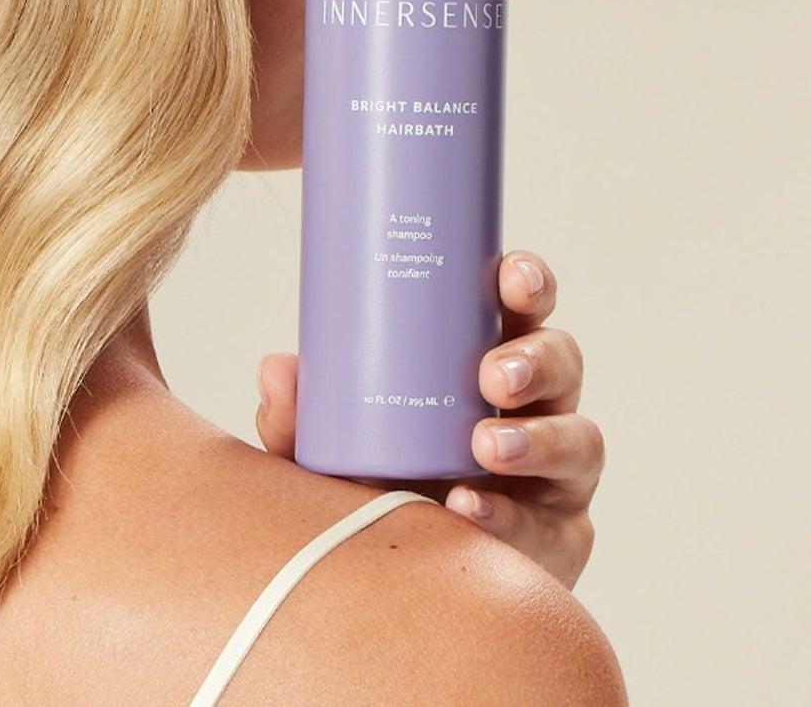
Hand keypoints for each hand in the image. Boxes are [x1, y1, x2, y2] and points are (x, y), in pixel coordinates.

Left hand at [255, 250, 602, 589]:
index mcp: (484, 356)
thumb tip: (278, 369)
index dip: (528, 281)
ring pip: (579, 440)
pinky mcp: (559, 538)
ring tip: (486, 446)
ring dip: (536, 439)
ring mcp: (554, 473)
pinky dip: (510, 516)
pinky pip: (554, 526)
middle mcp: (531, 407)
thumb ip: (298, 416)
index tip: (508, 277)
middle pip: (563, 362)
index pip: (520, 306)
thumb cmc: (370, 479)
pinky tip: (471, 508)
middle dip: (536, 360)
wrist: (393, 579)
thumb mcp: (326, 443)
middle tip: (491, 375)